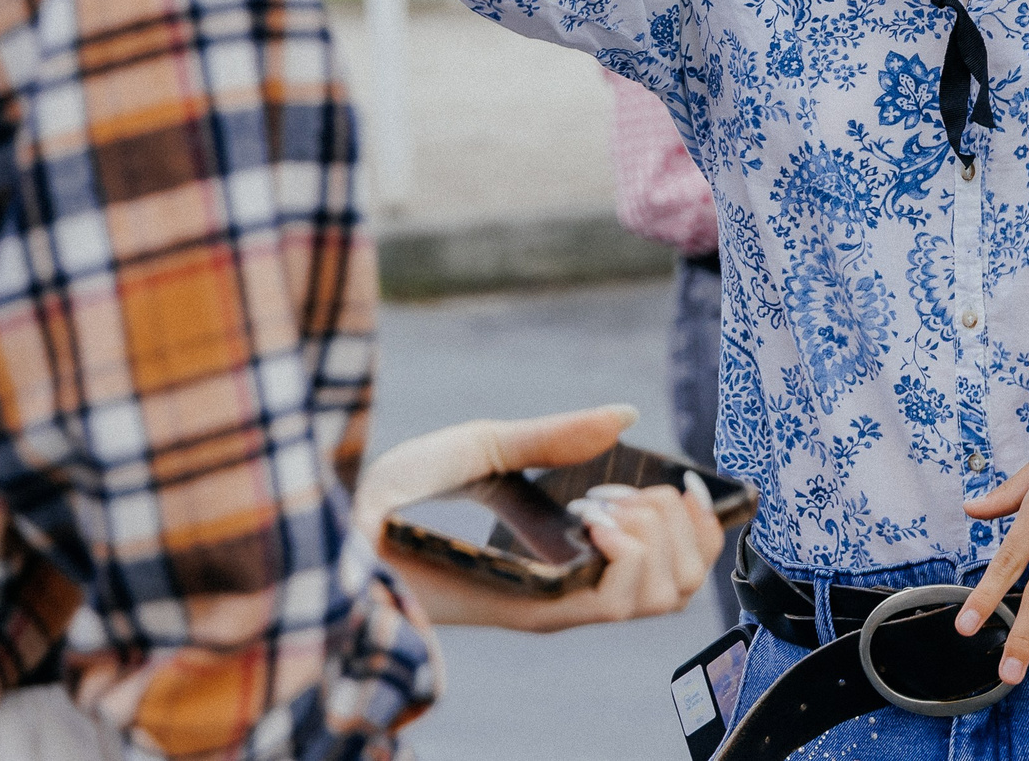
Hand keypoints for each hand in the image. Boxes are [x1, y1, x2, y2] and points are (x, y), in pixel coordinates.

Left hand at [355, 404, 723, 632]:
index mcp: (561, 558)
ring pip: (661, 595)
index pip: (666, 568)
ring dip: (660, 537)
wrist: (328, 531)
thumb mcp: (484, 447)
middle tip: (626, 493)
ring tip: (606, 505)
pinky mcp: (533, 613)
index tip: (687, 485)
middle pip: (678, 585)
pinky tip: (595, 517)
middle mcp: (566, 592)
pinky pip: (618, 599)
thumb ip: (554, 436)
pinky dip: (629, 550)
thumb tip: (626, 414)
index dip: (701, 530)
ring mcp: (554, 607)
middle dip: (684, 528)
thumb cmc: (386, 495)